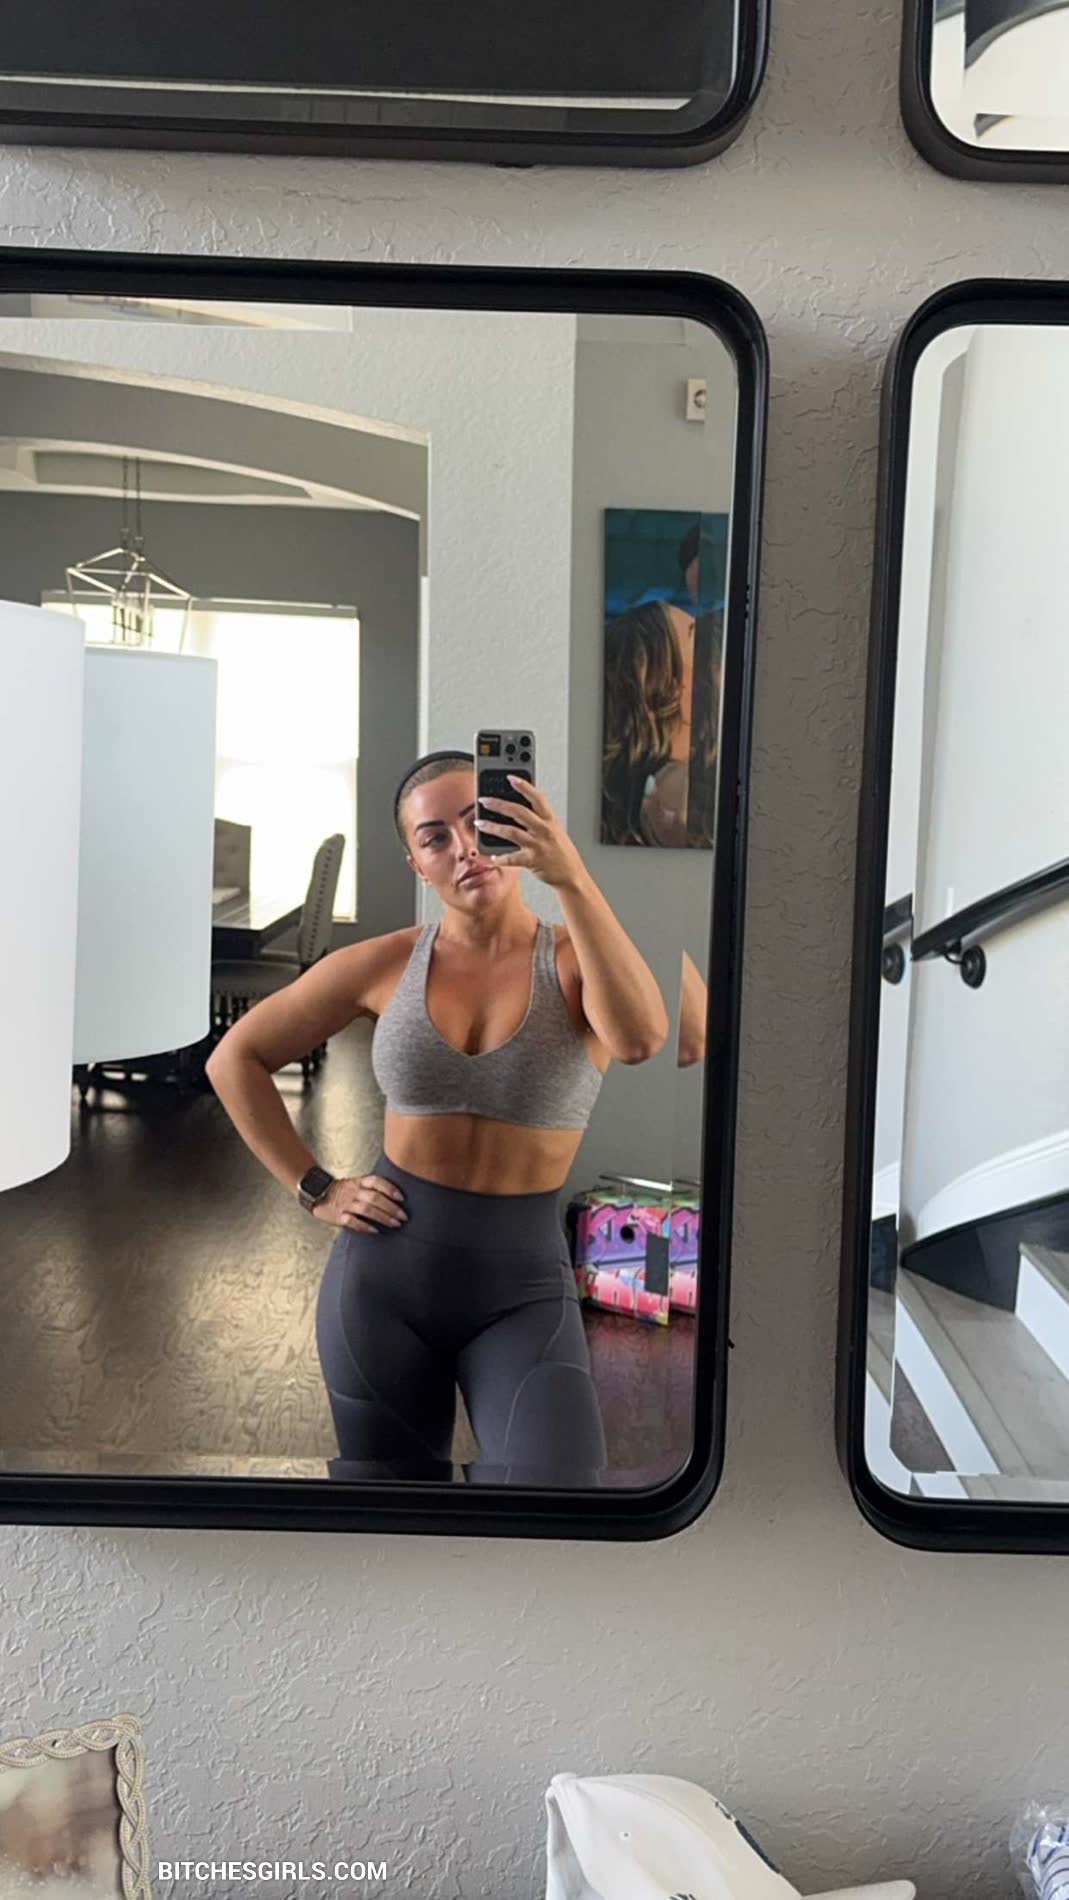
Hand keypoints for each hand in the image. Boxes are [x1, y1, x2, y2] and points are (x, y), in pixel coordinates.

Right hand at [313, 1174, 407, 1232]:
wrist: (318, 1193)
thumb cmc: (342, 1190)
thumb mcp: (356, 1183)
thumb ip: (371, 1188)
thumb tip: (395, 1197)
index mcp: (359, 1182)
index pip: (377, 1182)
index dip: (390, 1189)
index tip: (402, 1198)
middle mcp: (354, 1192)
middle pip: (375, 1198)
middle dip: (391, 1208)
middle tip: (403, 1217)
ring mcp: (346, 1204)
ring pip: (366, 1209)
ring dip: (383, 1217)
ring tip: (395, 1224)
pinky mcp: (338, 1215)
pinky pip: (352, 1221)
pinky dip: (364, 1226)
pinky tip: (375, 1230)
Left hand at [475, 776, 587, 890]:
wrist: (572, 874)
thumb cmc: (562, 852)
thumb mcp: (555, 830)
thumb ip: (540, 819)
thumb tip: (517, 808)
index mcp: (551, 820)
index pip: (537, 797)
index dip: (524, 786)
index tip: (510, 777)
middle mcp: (545, 830)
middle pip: (518, 811)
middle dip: (498, 804)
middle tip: (484, 800)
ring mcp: (538, 845)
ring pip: (511, 832)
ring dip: (492, 827)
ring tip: (479, 823)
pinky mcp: (533, 861)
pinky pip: (512, 858)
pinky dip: (500, 858)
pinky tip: (492, 857)